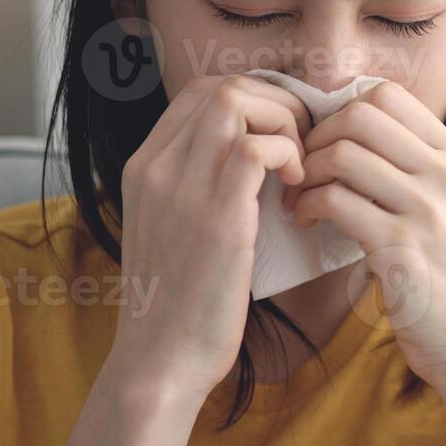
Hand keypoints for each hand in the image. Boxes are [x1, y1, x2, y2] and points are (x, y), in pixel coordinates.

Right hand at [105, 73, 312, 401]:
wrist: (161, 360)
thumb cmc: (182, 302)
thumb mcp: (178, 227)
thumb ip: (202, 184)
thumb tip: (258, 154)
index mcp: (144, 166)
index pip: (201, 91)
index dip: (253, 97)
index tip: (282, 132)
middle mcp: (156, 166)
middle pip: (221, 85)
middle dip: (274, 102)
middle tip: (300, 144)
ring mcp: (181, 187)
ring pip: (236, 100)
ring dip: (283, 122)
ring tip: (299, 165)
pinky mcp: (215, 216)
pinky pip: (256, 146)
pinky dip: (289, 154)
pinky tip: (297, 188)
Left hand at [287, 80, 445, 386]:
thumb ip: (415, 171)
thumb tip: (353, 136)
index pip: (389, 95)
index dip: (341, 111)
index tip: (324, 144)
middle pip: (360, 115)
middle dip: (316, 137)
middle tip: (301, 169)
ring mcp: (427, 210)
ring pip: (343, 154)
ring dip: (306, 173)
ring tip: (298, 200)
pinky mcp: (401, 247)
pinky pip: (336, 200)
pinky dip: (307, 205)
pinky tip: (306, 222)